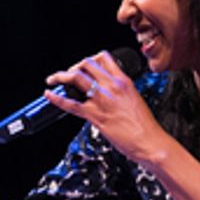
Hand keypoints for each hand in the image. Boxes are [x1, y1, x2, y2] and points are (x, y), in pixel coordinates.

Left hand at [44, 50, 171, 165]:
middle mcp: (112, 86)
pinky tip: (49, 95)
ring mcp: (102, 100)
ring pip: (76, 78)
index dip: (89, 59)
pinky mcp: (95, 115)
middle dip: (73, 66)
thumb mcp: (134, 99)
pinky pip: (70, 104)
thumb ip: (120, 91)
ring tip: (52, 80)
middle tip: (67, 74)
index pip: (103, 58)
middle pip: (86, 64)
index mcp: (123, 81)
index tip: (83, 66)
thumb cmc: (145, 126)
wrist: (150, 142)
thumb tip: (107, 91)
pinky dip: (56, 98)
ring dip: (60, 76)